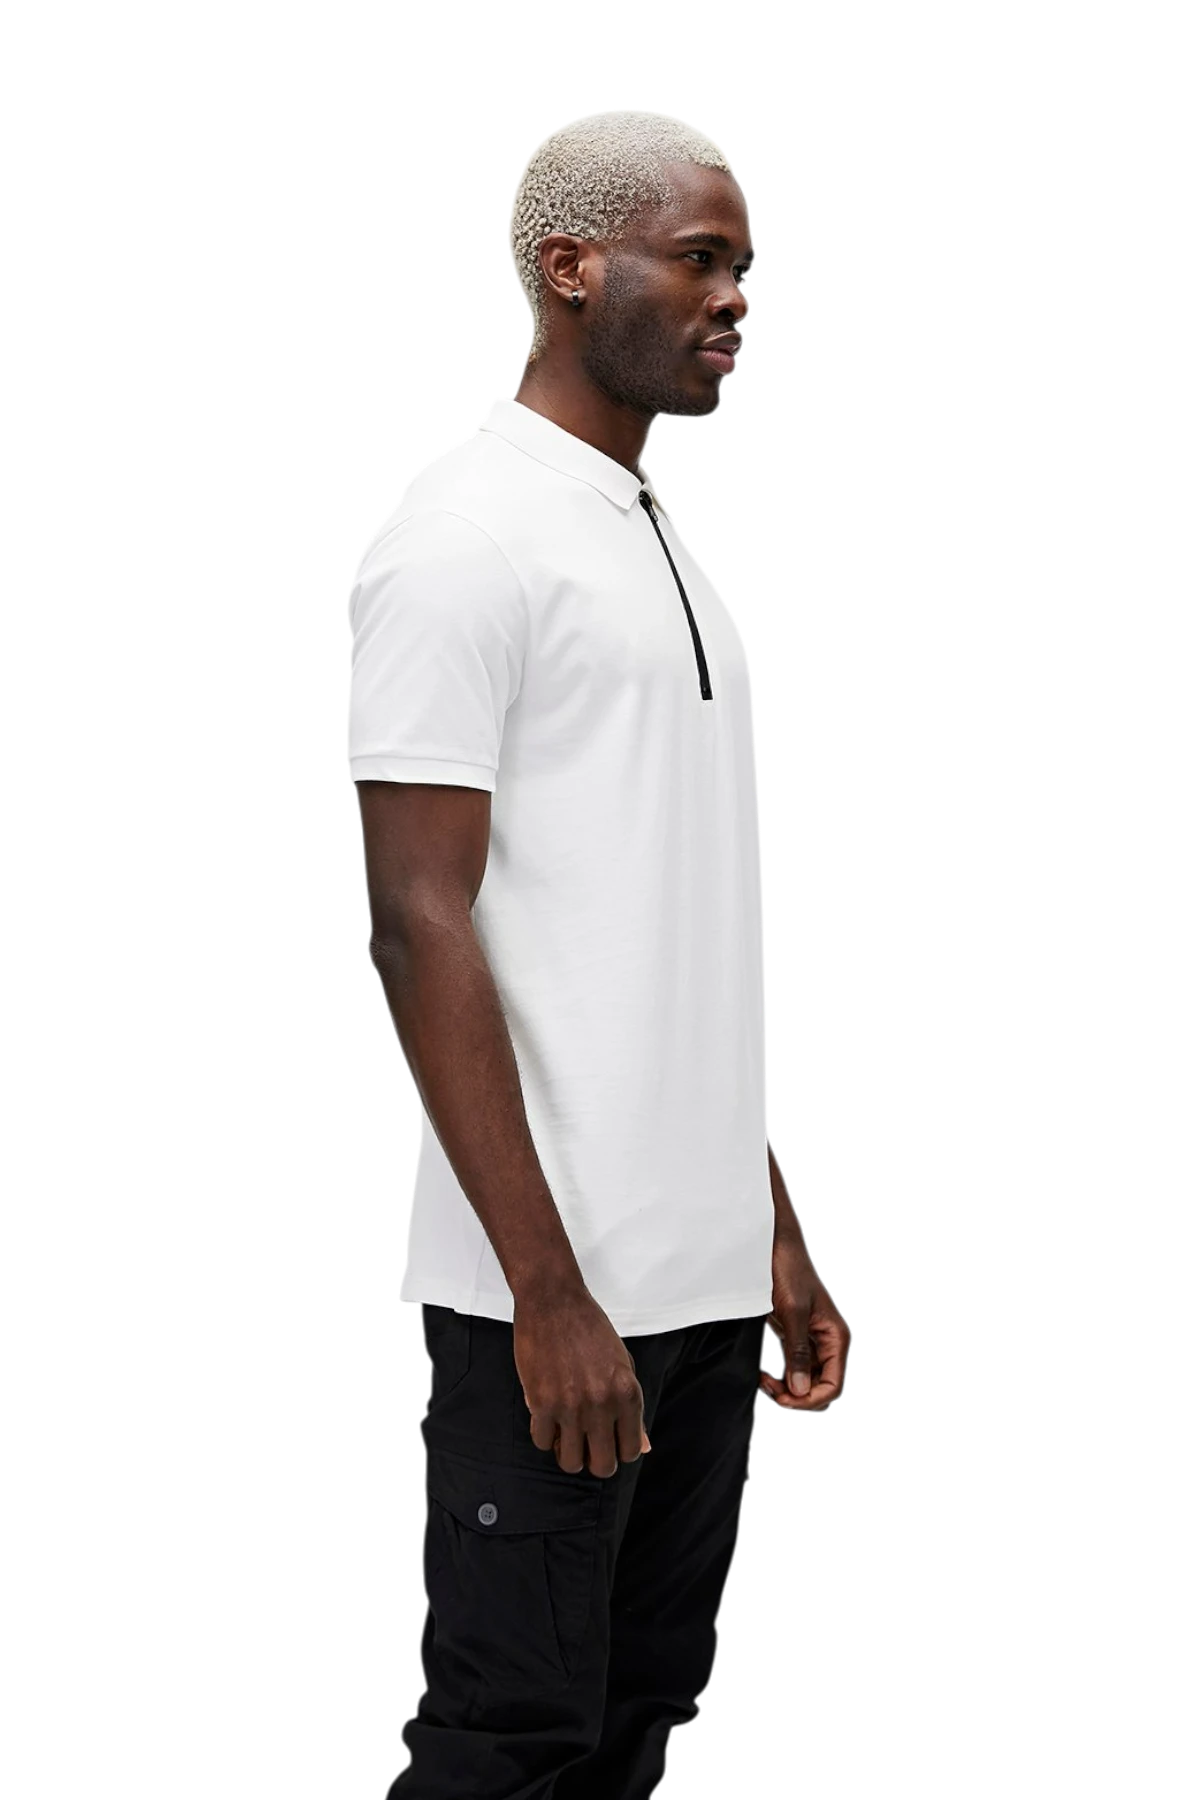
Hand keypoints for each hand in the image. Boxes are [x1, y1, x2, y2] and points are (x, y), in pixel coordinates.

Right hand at [513, 1288, 650, 1477]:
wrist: (553, 1301)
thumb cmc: (589, 1328)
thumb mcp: (622, 1364)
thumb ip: (632, 1409)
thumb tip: (644, 1446)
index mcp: (627, 1393)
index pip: (632, 1451)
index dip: (620, 1451)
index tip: (610, 1442)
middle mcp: (601, 1404)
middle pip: (603, 1465)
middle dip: (596, 1460)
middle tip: (587, 1446)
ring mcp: (570, 1406)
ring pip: (570, 1461)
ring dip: (568, 1452)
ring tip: (566, 1433)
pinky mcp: (541, 1402)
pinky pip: (542, 1442)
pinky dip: (545, 1435)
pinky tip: (548, 1417)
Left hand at [760, 1234, 849, 1412]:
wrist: (773, 1247)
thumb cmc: (788, 1270)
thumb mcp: (793, 1312)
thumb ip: (797, 1351)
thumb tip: (800, 1388)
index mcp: (835, 1336)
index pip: (832, 1384)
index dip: (810, 1398)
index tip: (786, 1397)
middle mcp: (827, 1340)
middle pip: (820, 1385)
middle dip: (798, 1395)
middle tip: (773, 1390)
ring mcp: (811, 1339)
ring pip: (806, 1378)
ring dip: (789, 1386)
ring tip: (768, 1382)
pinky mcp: (795, 1335)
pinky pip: (794, 1366)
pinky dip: (782, 1374)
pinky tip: (768, 1373)